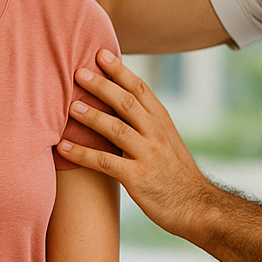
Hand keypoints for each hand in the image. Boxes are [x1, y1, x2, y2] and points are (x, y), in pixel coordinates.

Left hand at [60, 49, 215, 239]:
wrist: (198, 208)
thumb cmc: (177, 176)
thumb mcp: (168, 142)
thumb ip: (147, 124)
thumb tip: (121, 106)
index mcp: (163, 122)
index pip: (140, 88)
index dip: (119, 70)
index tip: (101, 54)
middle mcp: (156, 134)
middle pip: (126, 102)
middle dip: (101, 85)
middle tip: (78, 71)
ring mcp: (148, 155)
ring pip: (116, 128)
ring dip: (91, 116)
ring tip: (70, 105)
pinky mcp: (138, 178)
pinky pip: (105, 162)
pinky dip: (82, 154)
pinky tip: (63, 147)